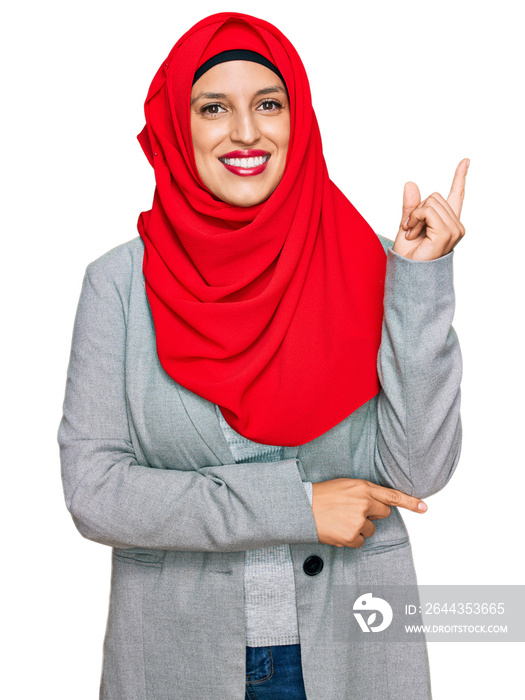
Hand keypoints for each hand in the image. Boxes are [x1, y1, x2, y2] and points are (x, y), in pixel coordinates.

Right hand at [311, 478, 425, 547]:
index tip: (424, 507)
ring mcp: (358, 520)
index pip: (392, 495)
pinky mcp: (351, 536)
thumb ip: (364, 492)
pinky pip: (360, 541)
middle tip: (353, 511)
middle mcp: (363, 503)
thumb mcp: (345, 485)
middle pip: (383, 513)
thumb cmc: (321, 495)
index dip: (410, 502)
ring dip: (358, 527)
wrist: (302, 506)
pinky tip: (337, 529)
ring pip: (370, 529)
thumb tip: (377, 505)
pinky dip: (350, 538)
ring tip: (340, 519)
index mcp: (362, 487)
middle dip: (372, 515)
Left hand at [392, 158, 468, 260]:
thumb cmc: (409, 255)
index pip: (456, 195)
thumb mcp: (407, 224)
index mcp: (448, 221)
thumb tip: (410, 184)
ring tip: (413, 234)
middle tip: (411, 229)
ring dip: (414, 216)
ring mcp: (454, 230)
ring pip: (430, 202)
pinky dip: (415, 219)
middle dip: (417, 210)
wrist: (407, 274)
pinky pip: (427, 211)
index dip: (460, 177)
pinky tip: (413, 234)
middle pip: (434, 196)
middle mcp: (455, 225)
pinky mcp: (447, 233)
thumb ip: (411, 205)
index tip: (465, 161)